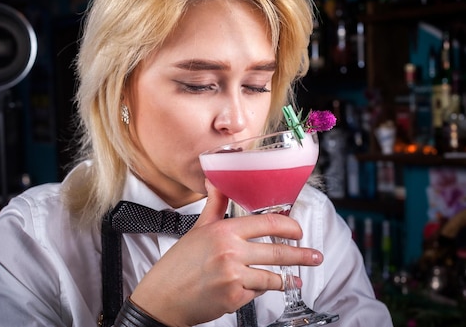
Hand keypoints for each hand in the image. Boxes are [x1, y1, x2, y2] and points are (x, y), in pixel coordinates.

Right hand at [130, 179, 323, 326]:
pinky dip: (260, 290)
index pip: (267, 223)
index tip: (298, 230)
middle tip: (314, 256)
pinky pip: (258, 292)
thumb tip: (216, 180)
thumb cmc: (178, 264)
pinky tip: (258, 287)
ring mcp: (233, 276)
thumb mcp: (197, 229)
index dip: (289, 226)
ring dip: (286, 278)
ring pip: (272, 276)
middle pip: (277, 251)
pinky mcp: (234, 298)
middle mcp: (230, 252)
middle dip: (301, 255)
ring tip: (296, 279)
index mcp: (223, 231)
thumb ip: (215, 205)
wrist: (163, 297)